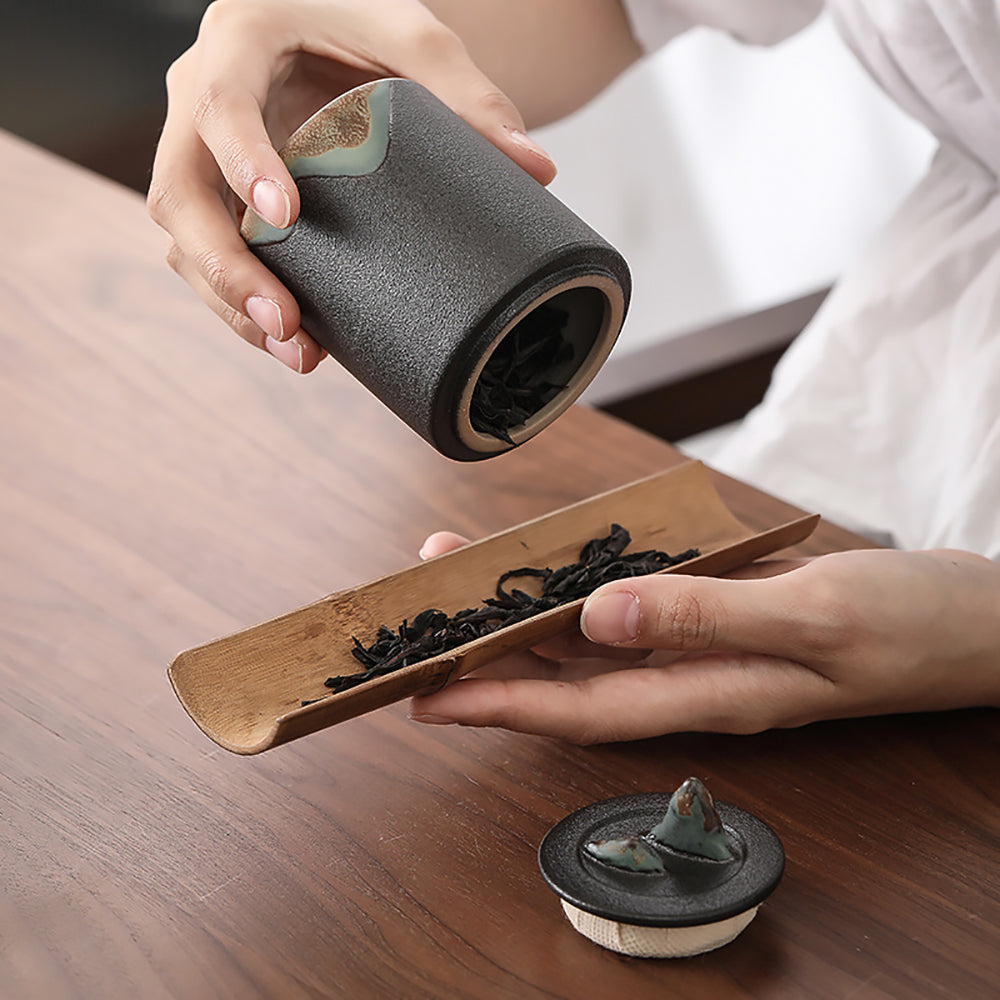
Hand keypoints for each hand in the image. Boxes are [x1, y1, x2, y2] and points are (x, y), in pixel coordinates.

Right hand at [147, 0, 556, 371]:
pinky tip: (293, 342)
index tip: (286, 219)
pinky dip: (242, 304)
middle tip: (285, 322)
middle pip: (179, 193)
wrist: (327, 24)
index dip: (244, 163)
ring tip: (298, 353)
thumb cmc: (362, 20)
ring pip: (183, 239)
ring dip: (230, 304)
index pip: (219, 104)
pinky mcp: (221, 195)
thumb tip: (538, 170)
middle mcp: (199, 99)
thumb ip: (471, 96)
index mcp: (239, 42)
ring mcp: (202, 154)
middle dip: (225, 267)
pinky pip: (207, 255)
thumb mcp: (416, 37)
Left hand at [410, 534, 999, 742]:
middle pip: (572, 679)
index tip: (428, 695)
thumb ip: (704, 619)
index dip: (499, 705)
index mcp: (712, 692)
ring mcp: (708, 648)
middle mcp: (697, 677)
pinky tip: (559, 575)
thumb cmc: (910, 624)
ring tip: (465, 586)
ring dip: (528, 621)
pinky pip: (635, 610)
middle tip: (421, 627)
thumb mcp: (812, 618)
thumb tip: (599, 619)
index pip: (580, 710)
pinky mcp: (722, 617)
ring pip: (597, 643)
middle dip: (491, 658)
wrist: (974, 619)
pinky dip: (587, 592)